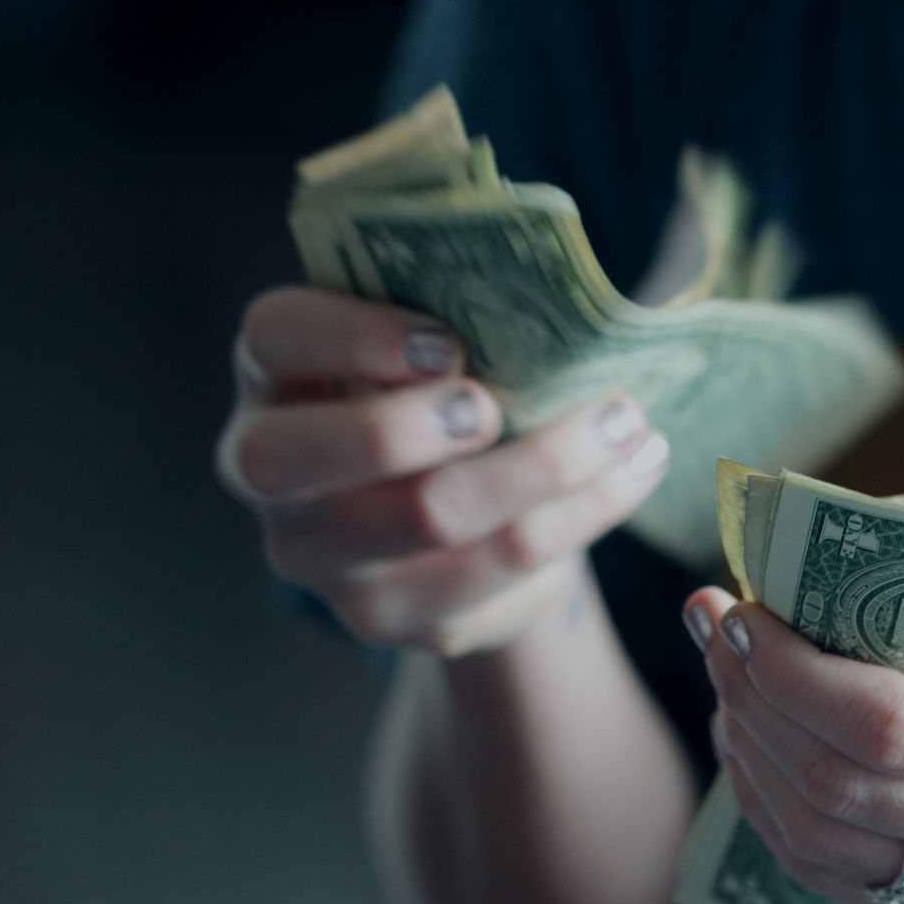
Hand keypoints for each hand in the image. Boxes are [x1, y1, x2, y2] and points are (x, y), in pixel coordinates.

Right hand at [217, 287, 669, 654]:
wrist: (461, 514)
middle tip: (497, 406)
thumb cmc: (442, 392)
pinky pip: (499, 570)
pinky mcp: (396, 617)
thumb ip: (453, 308)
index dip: (351, 336)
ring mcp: (325, 559)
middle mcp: (270, 473)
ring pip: (429, 518)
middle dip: (410, 425)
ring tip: (626, 421)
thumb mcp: (428, 342)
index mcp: (274, 376)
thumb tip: (552, 286)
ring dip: (545, 464)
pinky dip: (583, 513)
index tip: (448, 343)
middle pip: (304, 457)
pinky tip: (633, 471)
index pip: (274, 338)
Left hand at [684, 577, 903, 903]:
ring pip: (820, 843)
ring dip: (749, 753)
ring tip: (727, 677)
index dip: (787, 671)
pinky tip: (756, 740)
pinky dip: (776, 807)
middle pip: (838, 788)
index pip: (887, 725)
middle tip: (714, 625)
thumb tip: (795, 558)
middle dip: (750, 699)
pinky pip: (837, 877)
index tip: (740, 608)